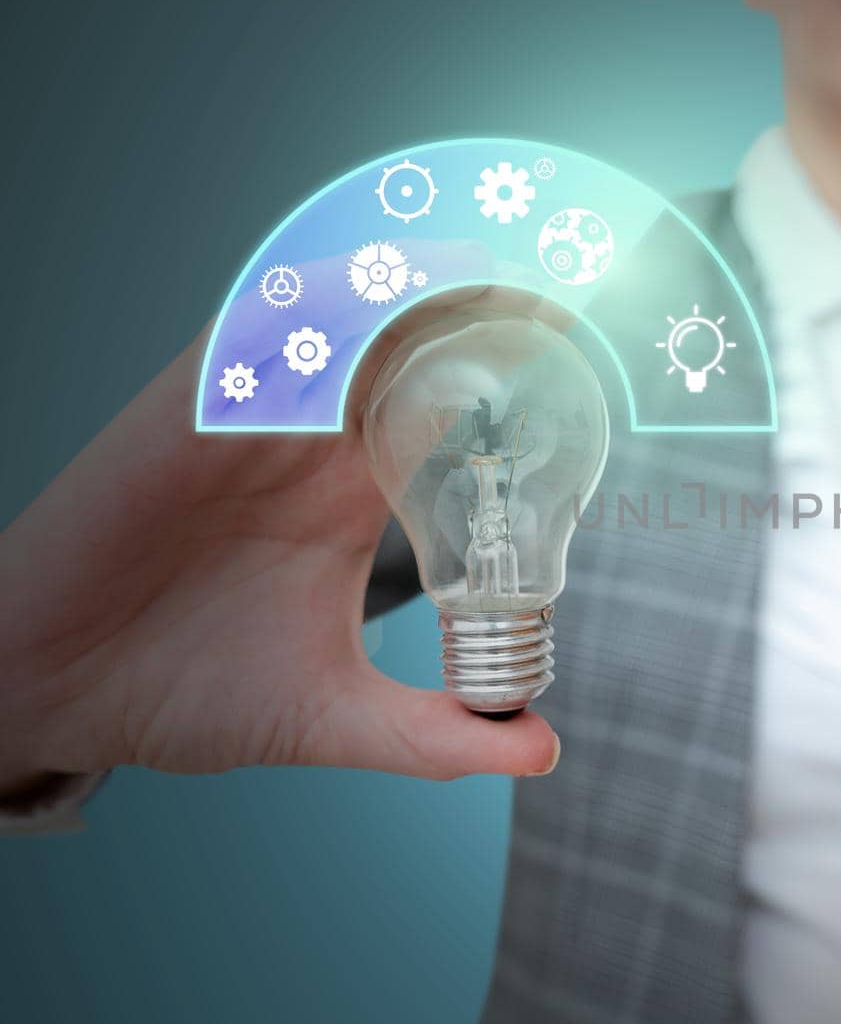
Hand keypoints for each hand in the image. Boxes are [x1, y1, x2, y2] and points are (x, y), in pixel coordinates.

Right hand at [0, 286, 571, 792]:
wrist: (46, 692)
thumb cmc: (179, 691)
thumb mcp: (328, 715)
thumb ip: (433, 733)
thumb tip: (541, 748)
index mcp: (354, 497)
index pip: (454, 420)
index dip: (521, 391)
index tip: (602, 381)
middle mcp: (315, 445)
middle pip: (416, 352)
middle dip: (491, 321)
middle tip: (579, 304)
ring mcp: (256, 420)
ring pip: (349, 325)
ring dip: (425, 295)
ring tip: (511, 275)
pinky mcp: (189, 410)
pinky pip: (259, 332)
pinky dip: (320, 307)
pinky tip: (390, 293)